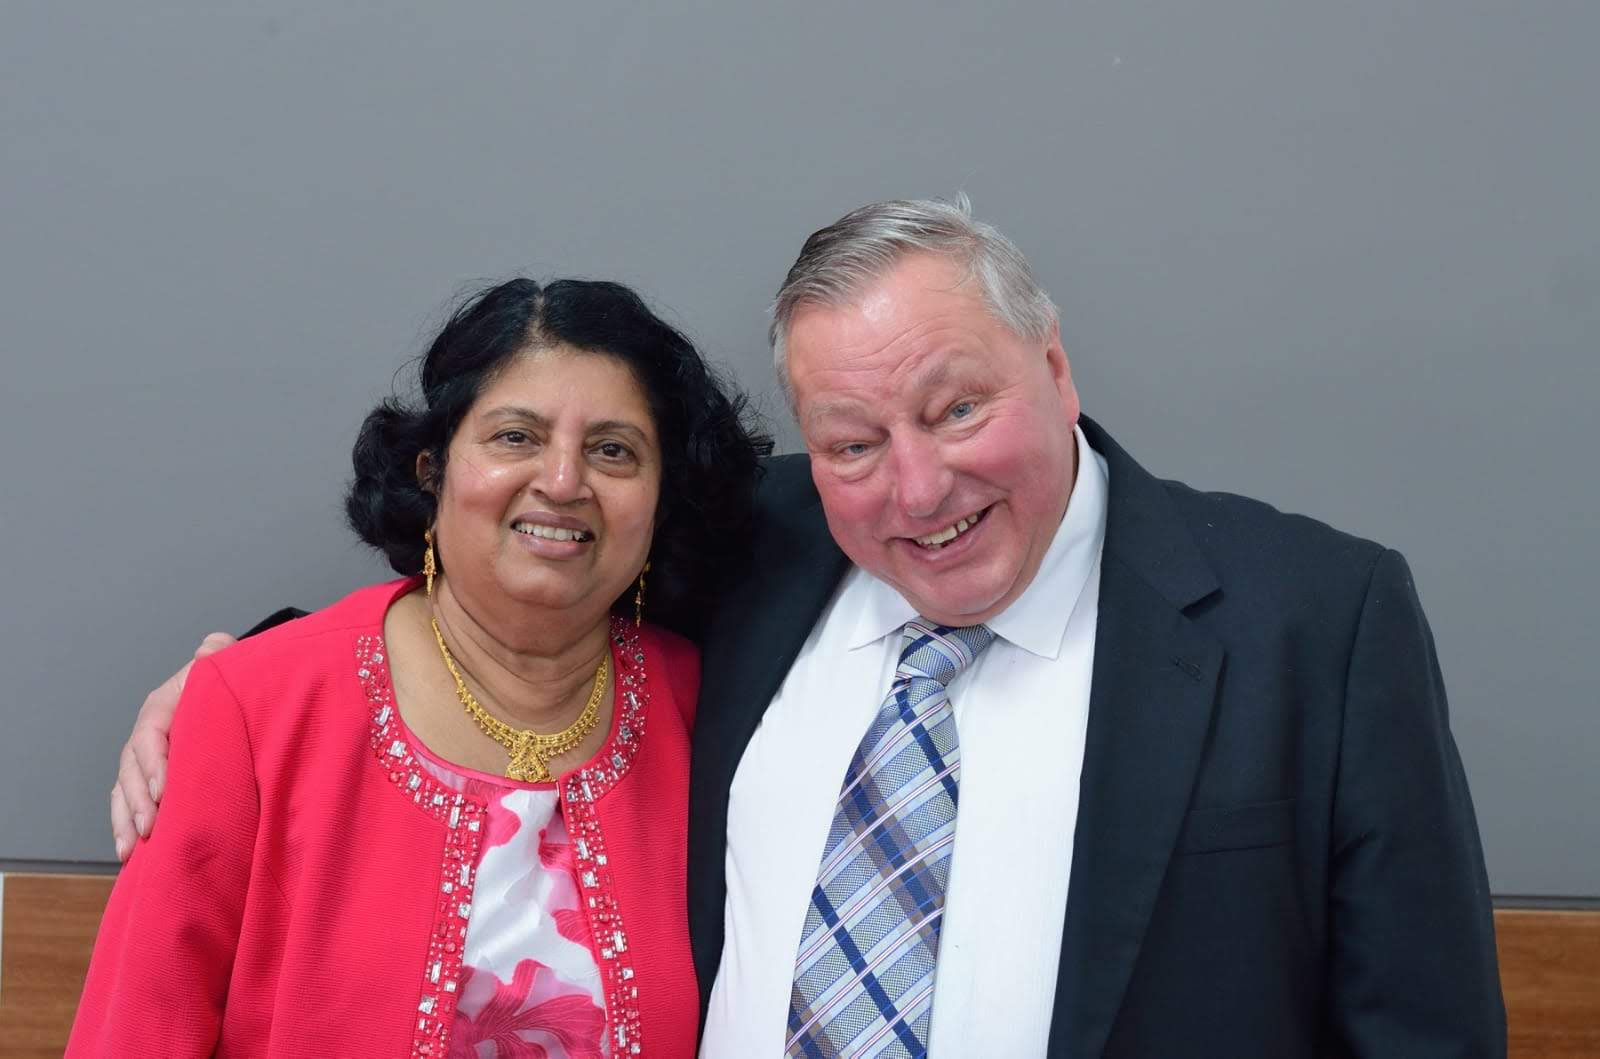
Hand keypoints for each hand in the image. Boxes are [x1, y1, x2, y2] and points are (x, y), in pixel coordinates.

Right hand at [111, 632, 234, 860]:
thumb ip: (222, 658)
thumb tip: (212, 646)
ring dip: (125, 819)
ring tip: (133, 848)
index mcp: (166, 703)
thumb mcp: (231, 669)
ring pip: (123, 790)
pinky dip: (125, 828)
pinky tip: (128, 855)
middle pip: (131, 766)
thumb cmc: (236, 686)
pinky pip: (126, 805)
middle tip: (150, 826)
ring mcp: (145, 759)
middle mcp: (148, 731)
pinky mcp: (147, 783)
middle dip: (137, 799)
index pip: (151, 730)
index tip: (162, 789)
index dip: (153, 760)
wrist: (240, 700)